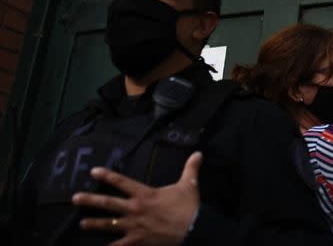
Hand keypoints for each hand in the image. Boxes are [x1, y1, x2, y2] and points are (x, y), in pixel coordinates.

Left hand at [72, 152, 202, 245]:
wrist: (192, 228)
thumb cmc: (188, 207)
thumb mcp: (189, 185)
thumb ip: (191, 168)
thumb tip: (198, 153)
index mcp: (145, 195)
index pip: (122, 182)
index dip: (107, 176)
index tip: (94, 171)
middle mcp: (135, 209)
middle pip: (108, 203)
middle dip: (90, 200)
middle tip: (75, 198)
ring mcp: (134, 227)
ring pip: (108, 225)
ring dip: (94, 223)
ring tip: (82, 223)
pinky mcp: (137, 241)